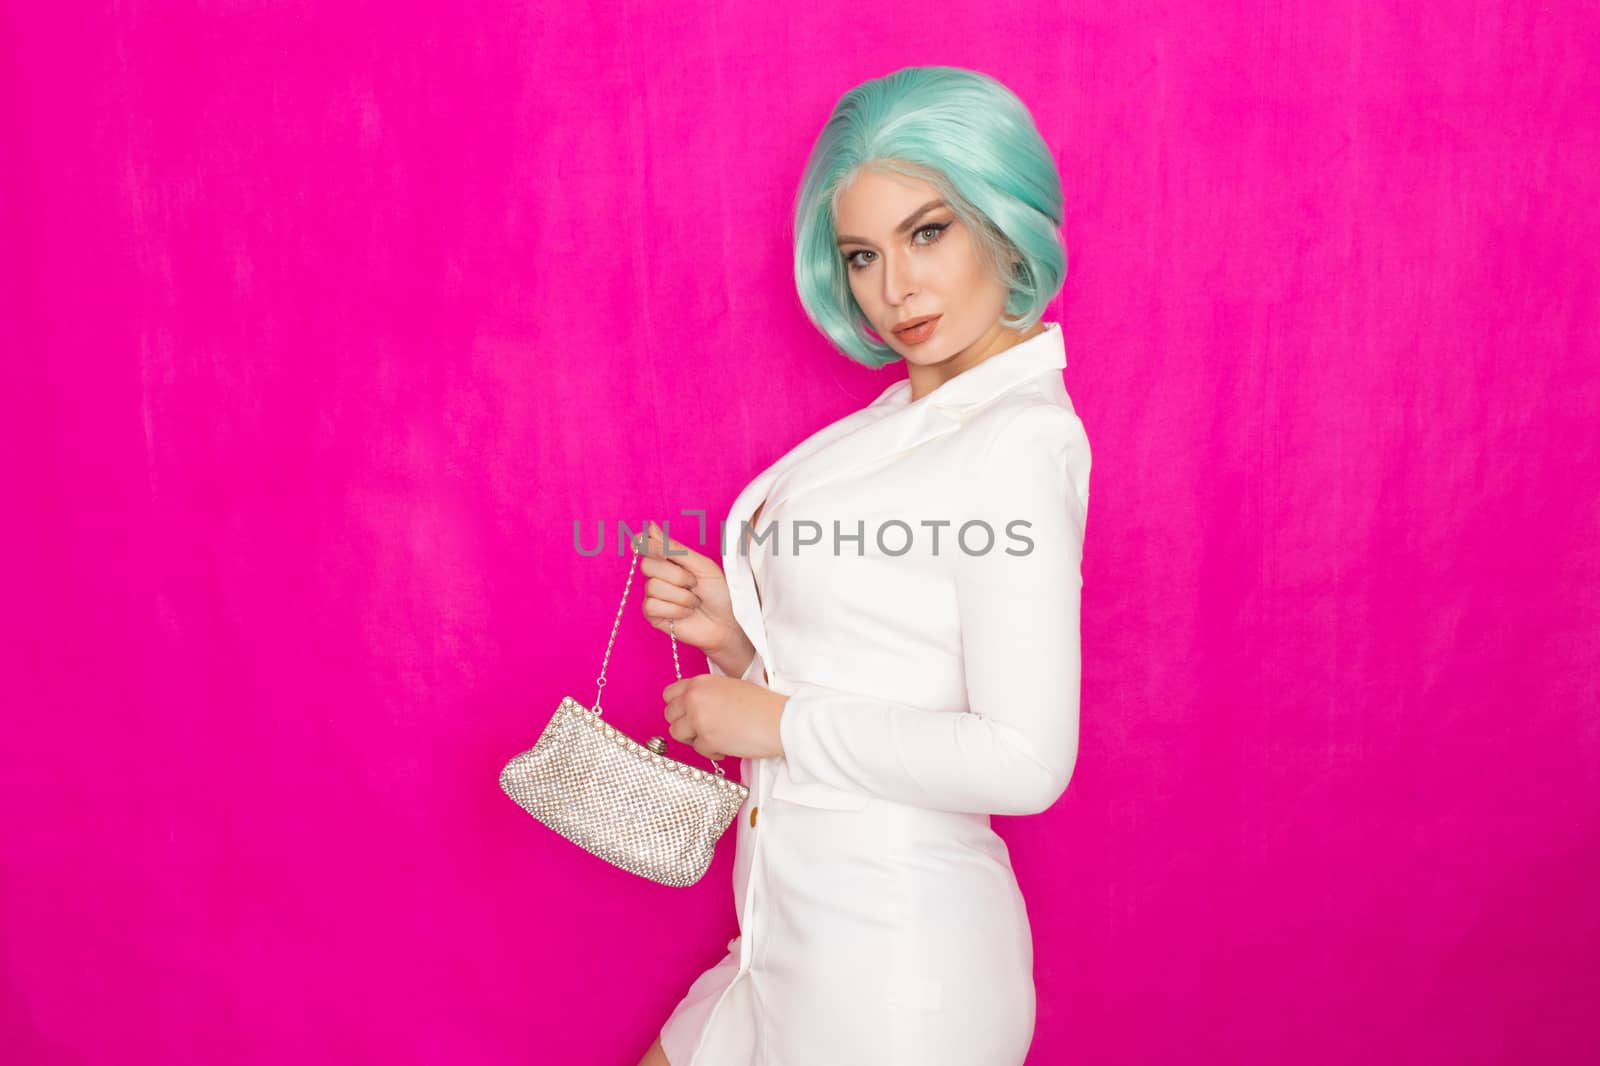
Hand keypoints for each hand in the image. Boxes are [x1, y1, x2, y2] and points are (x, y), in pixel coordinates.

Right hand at [635, 521, 755, 668]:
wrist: (728, 623)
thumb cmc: (719, 593)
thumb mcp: (702, 565)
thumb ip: (675, 549)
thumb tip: (651, 527)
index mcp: (669, 559)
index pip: (645, 545)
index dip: (643, 544)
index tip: (641, 542)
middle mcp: (658, 575)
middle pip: (648, 565)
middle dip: (677, 575)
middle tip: (694, 584)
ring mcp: (653, 595)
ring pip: (653, 587)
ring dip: (681, 596)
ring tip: (695, 602)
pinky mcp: (653, 614)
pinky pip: (652, 605)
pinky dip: (675, 609)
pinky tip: (686, 613)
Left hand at [661, 674, 789, 761]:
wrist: (780, 719)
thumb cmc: (762, 704)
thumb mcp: (729, 687)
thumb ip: (706, 694)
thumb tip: (690, 708)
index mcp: (701, 682)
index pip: (670, 694)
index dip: (678, 706)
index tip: (687, 714)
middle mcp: (694, 698)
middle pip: (669, 715)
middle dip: (684, 724)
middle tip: (702, 728)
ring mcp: (698, 719)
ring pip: (678, 734)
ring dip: (694, 738)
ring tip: (715, 737)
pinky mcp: (707, 739)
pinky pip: (698, 750)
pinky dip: (711, 751)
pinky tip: (727, 745)